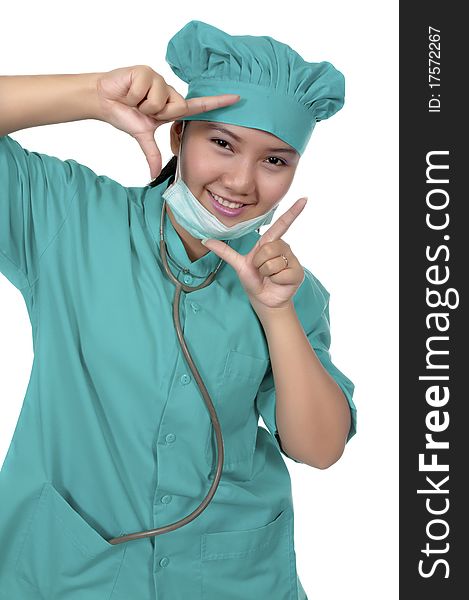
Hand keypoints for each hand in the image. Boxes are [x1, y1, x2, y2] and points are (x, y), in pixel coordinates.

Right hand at [95, 65, 240, 178]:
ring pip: (160, 100)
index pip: (198, 106)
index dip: (218, 102)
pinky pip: (145, 89)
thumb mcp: (142, 135)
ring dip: (143, 104)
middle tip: (142, 109)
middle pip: (177, 107)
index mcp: (171, 107)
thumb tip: (153, 175)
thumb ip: (152, 154)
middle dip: (157, 113)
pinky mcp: (146, 71)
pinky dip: (133, 94)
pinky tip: (128, 91)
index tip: (238, 98)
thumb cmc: (125, 113)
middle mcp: (169, 92)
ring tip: (134, 100)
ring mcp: (159, 80)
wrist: (103, 99)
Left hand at [202, 198, 307, 313]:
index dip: (292, 212)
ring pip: (273, 262)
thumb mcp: (238, 264)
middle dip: (259, 263)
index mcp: (270, 242)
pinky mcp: (297, 272)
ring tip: (269, 276)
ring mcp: (291, 260)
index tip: (304, 199)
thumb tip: (205, 239)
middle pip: (268, 249)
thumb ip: (224, 251)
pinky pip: (282, 272)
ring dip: (266, 273)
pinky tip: (277, 282)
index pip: (282, 224)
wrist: (264, 299)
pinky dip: (275, 280)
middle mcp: (283, 248)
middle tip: (261, 271)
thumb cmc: (254, 280)